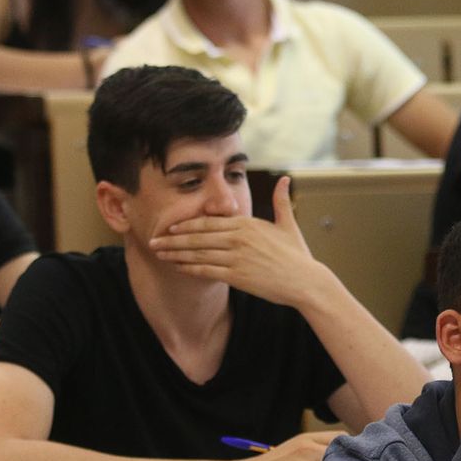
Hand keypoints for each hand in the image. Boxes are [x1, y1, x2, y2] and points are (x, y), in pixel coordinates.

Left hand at [150, 176, 330, 307]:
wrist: (306, 281)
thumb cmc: (297, 255)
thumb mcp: (288, 224)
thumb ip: (281, 200)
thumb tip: (284, 178)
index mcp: (247, 224)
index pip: (208, 221)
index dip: (186, 224)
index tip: (170, 226)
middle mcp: (239, 238)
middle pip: (197, 236)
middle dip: (172, 238)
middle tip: (154, 240)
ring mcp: (237, 257)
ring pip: (197, 253)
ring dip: (175, 253)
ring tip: (159, 253)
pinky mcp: (237, 276)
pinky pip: (206, 270)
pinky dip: (189, 268)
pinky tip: (177, 268)